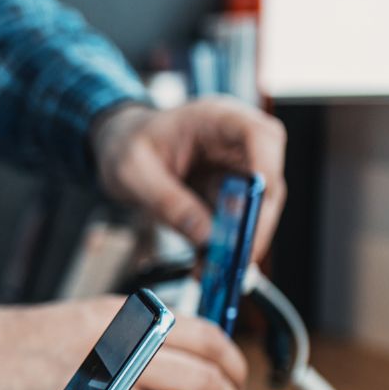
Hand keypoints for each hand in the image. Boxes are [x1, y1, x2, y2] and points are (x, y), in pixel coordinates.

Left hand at [91, 98, 287, 260]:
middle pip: (267, 181)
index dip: (266, 169)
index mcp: (216, 118)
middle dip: (255, 223)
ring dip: (240, 242)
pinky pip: (236, 224)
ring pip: (257, 209)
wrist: (120, 146)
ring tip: (216, 271)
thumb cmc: (127, 144)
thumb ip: (168, 202)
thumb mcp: (133, 172)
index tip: (257, 205)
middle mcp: (236, 143)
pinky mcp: (228, 195)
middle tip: (237, 258)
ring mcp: (235, 170)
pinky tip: (206, 266)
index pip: (260, 136)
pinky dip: (225, 248)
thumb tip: (207, 237)